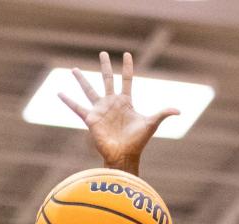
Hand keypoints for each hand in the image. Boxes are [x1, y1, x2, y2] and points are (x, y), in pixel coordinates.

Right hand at [59, 51, 178, 171]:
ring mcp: (100, 110)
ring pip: (89, 90)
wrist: (124, 156)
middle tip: (103, 53)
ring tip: (74, 69)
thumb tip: (179, 110)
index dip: (127, 68)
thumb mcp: (151, 124)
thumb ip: (162, 113)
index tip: (127, 54)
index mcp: (125, 102)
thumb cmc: (137, 142)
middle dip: (105, 66)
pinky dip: (68, 101)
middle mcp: (111, 103)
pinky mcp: (91, 119)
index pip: (126, 80)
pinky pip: (77, 108)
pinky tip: (59, 92)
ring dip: (81, 79)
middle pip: (107, 79)